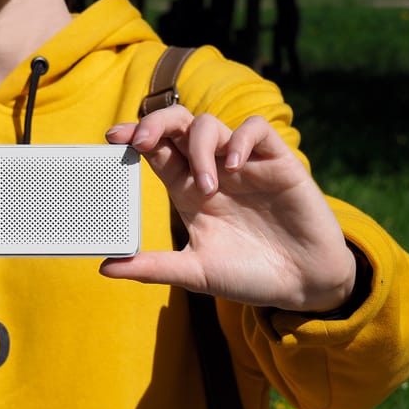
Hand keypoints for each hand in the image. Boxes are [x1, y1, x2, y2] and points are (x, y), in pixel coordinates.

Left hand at [101, 105, 355, 312]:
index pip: (155, 150)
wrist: (303, 285)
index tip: (111, 138)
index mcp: (188, 189)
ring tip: (207, 188)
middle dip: (154, 123)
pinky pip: (255, 129)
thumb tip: (105, 269)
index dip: (133, 136)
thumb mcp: (195, 273)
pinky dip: (241, 140)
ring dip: (198, 148)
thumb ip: (153, 268)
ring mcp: (243, 163)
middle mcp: (211, 169)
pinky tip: (236, 167)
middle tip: (140, 141)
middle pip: (177, 125)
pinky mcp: (277, 161)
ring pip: (209, 124)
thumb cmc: (248, 275)